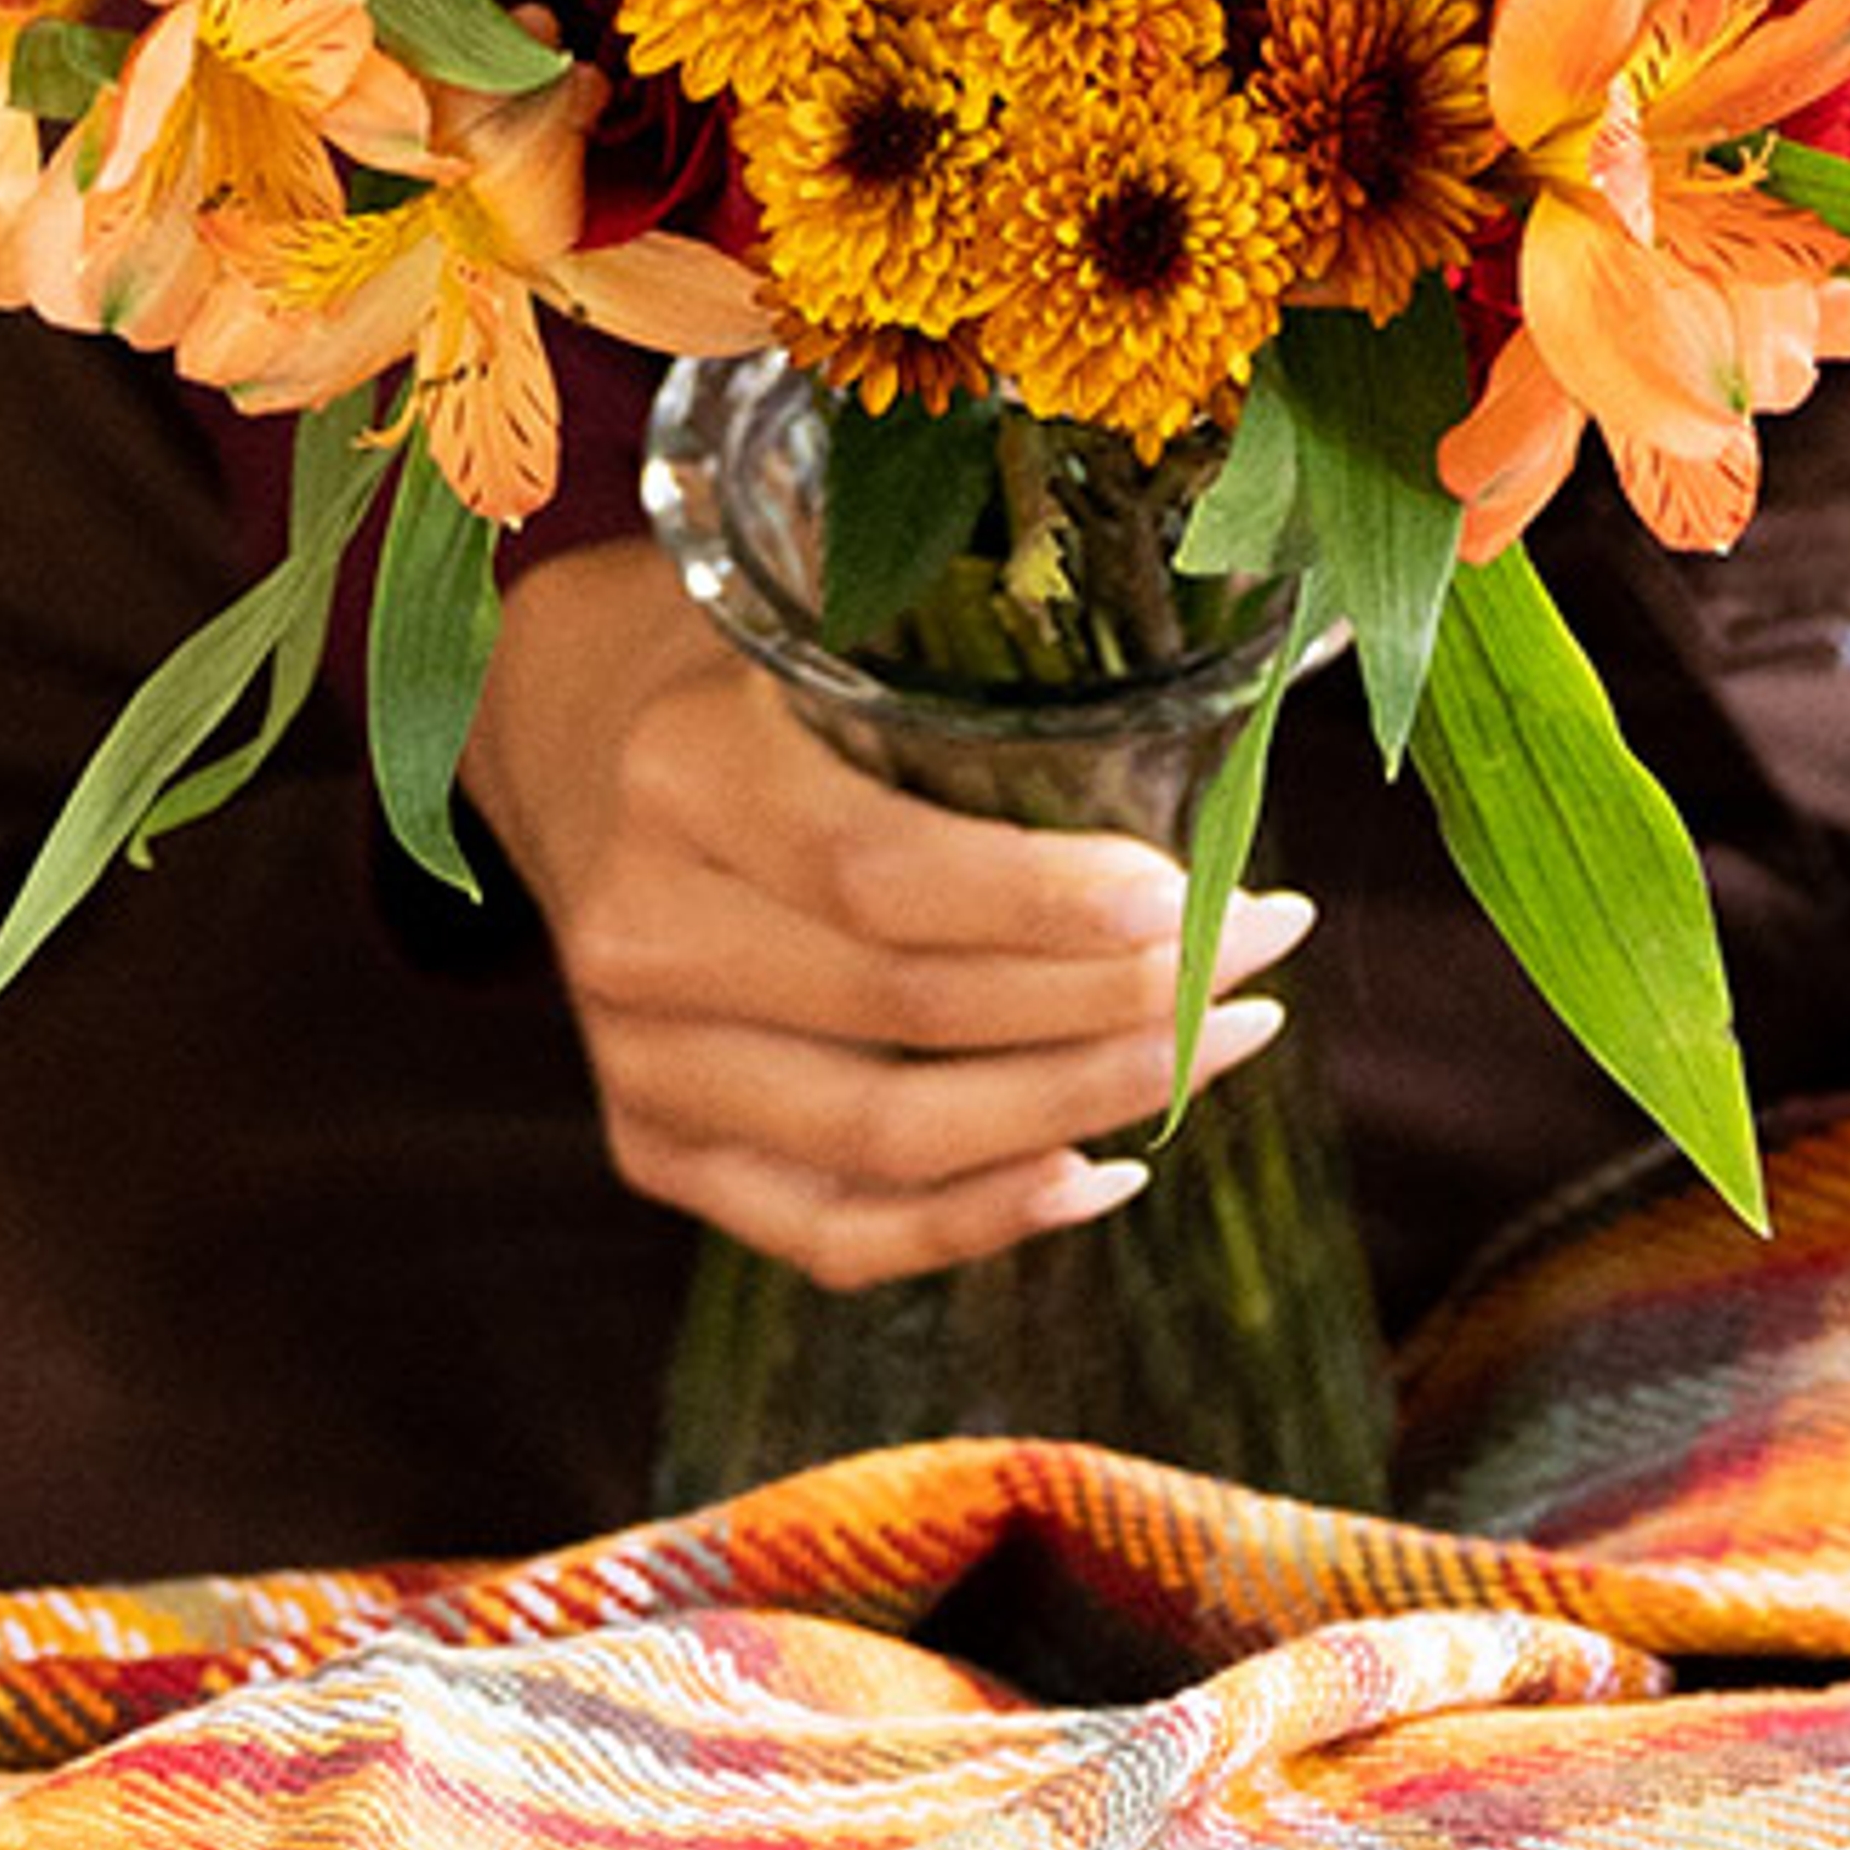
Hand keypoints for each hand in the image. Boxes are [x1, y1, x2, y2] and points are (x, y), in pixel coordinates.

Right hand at [465, 537, 1315, 1290]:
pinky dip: (984, 1222)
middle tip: (1263, 953)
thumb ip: (964, 653)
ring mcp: (641, 1062)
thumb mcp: (832, 614)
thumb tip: (1204, 683)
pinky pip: (836, 1235)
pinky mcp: (659, 1151)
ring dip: (1086, 1108)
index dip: (1050, 903)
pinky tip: (1104, 1172)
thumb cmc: (763, 672)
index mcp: (684, 770)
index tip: (1199, 894)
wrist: (585, 746)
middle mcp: (640, 931)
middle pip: (914, 1017)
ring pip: (892, 1143)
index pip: (882, 873)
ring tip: (1224, 1045)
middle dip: (1121, 1001)